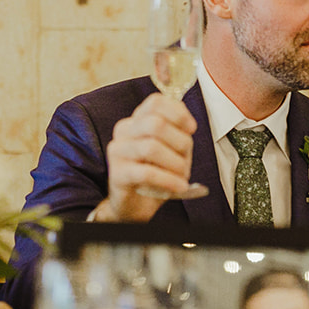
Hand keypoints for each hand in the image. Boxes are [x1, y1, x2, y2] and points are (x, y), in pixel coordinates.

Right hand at [97, 92, 196, 221]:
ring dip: (175, 164)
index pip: (155, 102)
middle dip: (180, 142)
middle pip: (156, 124)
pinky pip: (146, 173)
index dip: (178, 113)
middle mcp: (124, 131)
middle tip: (186, 160)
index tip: (191, 129)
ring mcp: (118, 152)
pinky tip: (178, 186)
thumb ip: (177, 134)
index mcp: (136, 121)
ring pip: (151, 147)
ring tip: (182, 176)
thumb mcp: (169, 150)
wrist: (132, 205)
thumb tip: (189, 126)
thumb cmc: (153, 176)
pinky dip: (168, 180)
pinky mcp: (117, 174)